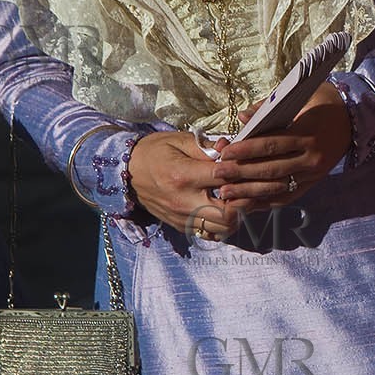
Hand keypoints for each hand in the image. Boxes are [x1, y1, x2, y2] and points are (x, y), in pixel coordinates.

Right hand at [127, 131, 251, 239]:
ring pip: (222, 228)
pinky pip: (209, 233)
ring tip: (236, 199)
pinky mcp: (180, 225)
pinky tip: (223, 209)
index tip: (247, 165)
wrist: (127, 171)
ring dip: (236, 215)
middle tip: (246, 187)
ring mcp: (182, 217)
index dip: (242, 172)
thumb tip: (230, 149)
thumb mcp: (179, 141)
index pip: (225, 178)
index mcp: (184, 175)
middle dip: (244, 201)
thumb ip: (207, 147)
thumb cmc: (155, 151)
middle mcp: (184, 201)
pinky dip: (222, 224)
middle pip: (229, 214)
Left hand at [214, 81, 351, 208]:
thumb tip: (242, 118)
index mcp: (308, 135)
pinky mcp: (312, 184)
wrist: (354, 121)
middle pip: (271, 168)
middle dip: (241, 172)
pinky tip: (246, 205)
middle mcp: (312, 158)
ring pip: (277, 187)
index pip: (272, 144)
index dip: (246, 149)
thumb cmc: (322, 104)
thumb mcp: (299, 98)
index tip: (224, 151)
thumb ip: (269, 108)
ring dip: (249, 192)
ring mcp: (313, 174)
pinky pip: (286, 197)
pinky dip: (265, 203)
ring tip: (226, 194)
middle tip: (217, 174)